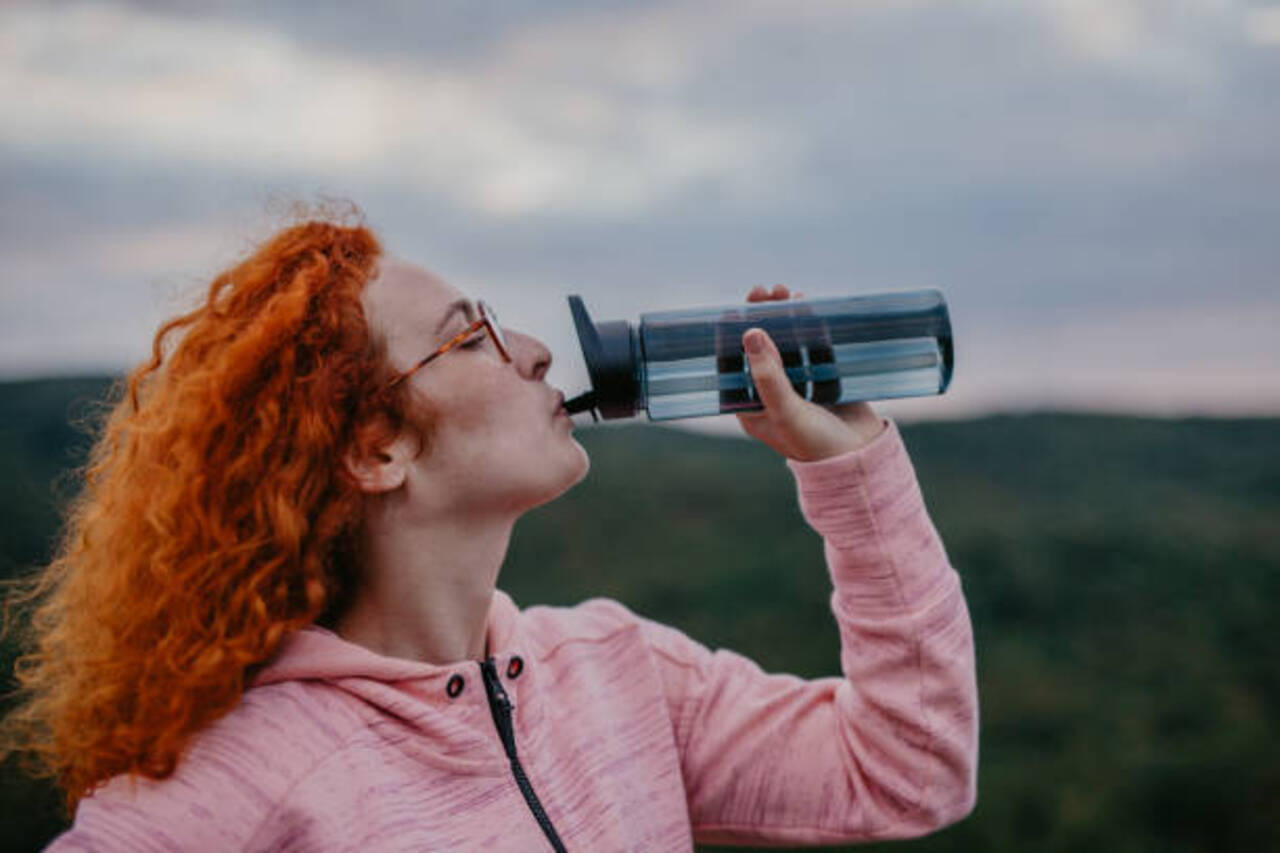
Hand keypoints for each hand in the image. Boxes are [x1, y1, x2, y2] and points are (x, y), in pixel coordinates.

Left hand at [735, 284, 886, 461]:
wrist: (860, 460)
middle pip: (762, 346)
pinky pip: (813, 347)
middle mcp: (771, 392)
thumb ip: (768, 375)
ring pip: (787, 343)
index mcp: (752, 405)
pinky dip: (811, 328)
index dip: (736, 332)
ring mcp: (799, 385)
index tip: (742, 306)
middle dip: (764, 317)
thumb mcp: (785, 410)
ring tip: (791, 293)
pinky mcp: (824, 379)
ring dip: (788, 318)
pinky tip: (811, 308)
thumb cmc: (815, 444)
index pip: (736, 361)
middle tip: (770, 291)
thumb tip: (750, 333)